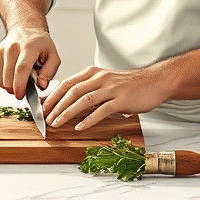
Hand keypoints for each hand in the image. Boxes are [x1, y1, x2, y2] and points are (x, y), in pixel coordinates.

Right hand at [0, 25, 60, 98]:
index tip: (20, 96)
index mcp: (29, 47)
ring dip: (9, 86)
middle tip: (24, 87)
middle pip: (8, 78)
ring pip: (0, 80)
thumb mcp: (53, 56)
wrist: (25, 29)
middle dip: (15, 89)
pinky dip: (2, 81)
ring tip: (18, 79)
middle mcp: (12, 48)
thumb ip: (49, 72)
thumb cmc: (40, 45)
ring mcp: (0, 51)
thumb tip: (41, 85)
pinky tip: (11, 74)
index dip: (20, 85)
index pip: (21, 68)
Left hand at [42, 65, 172, 130]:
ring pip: (84, 100)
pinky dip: (89, 120)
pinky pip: (101, 110)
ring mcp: (111, 88)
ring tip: (58, 123)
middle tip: (47, 118)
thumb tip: (72, 102)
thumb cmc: (131, 83)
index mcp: (94, 72)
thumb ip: (91, 88)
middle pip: (72, 91)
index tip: (44, 106)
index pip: (68, 83)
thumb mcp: (107, 80)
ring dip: (68, 112)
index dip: (54, 95)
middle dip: (57, 105)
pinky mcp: (121, 100)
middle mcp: (100, 78)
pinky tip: (80, 127)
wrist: (155, 81)